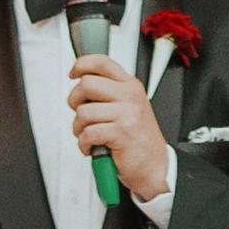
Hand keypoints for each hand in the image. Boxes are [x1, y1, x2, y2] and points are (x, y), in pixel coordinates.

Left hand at [63, 51, 172, 203]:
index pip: (102, 62)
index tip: (73, 74)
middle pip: (86, 84)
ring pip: (83, 111)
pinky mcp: (121, 132)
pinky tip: (93, 147)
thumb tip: (81, 84)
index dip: (81, 65)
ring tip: (88, 135)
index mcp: (130, 86)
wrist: (155, 166)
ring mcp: (126, 113)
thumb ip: (109, 93)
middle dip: (75, 101)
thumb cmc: (137, 139)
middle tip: (81, 115)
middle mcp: (129, 96)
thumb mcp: (128, 107)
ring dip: (79, 128)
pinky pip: (88, 133)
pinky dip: (84, 144)